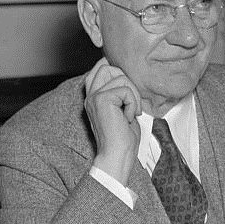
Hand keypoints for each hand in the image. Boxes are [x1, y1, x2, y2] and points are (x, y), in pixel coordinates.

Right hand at [84, 58, 141, 185]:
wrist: (117, 156)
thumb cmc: (123, 139)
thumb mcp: (123, 110)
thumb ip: (121, 93)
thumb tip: (130, 77)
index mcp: (94, 97)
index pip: (100, 68)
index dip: (115, 70)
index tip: (127, 89)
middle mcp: (91, 95)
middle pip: (109, 67)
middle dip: (127, 82)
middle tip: (131, 104)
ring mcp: (95, 96)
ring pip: (121, 78)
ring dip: (133, 96)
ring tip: (129, 114)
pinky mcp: (102, 99)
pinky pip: (126, 90)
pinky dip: (133, 104)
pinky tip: (128, 118)